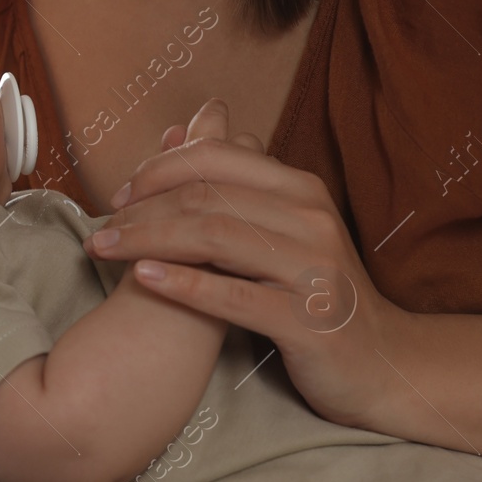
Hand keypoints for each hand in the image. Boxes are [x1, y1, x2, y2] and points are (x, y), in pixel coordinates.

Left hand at [81, 97, 406, 428]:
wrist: (381, 363)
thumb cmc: (311, 293)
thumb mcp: (280, 229)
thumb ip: (235, 181)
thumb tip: (195, 118)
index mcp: (301, 191)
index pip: (215, 158)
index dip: (157, 171)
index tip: (118, 195)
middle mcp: (311, 221)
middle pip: (206, 197)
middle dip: (140, 209)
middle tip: (100, 229)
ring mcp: (314, 270)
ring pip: (213, 237)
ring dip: (146, 241)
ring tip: (104, 250)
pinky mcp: (308, 321)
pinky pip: (232, 295)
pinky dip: (181, 283)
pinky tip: (142, 279)